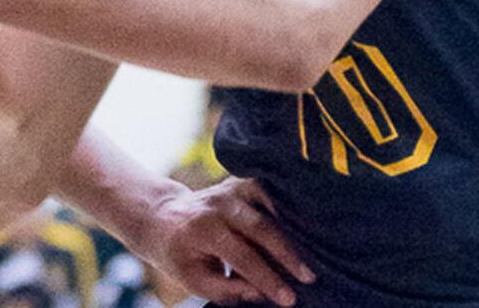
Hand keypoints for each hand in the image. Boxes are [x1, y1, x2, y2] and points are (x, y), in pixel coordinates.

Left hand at [128, 179, 312, 305]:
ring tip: (316, 253)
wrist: (162, 217)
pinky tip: (306, 228)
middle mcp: (218, 204)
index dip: (268, 279)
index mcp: (203, 228)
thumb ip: (228, 290)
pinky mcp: (243, 183)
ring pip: (271, 207)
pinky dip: (289, 211)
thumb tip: (263, 293)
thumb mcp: (194, 279)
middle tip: (310, 278)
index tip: (289, 299)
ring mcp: (231, 189)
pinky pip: (272, 195)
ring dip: (293, 230)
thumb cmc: (180, 255)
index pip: (242, 255)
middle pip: (262, 227)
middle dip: (288, 255)